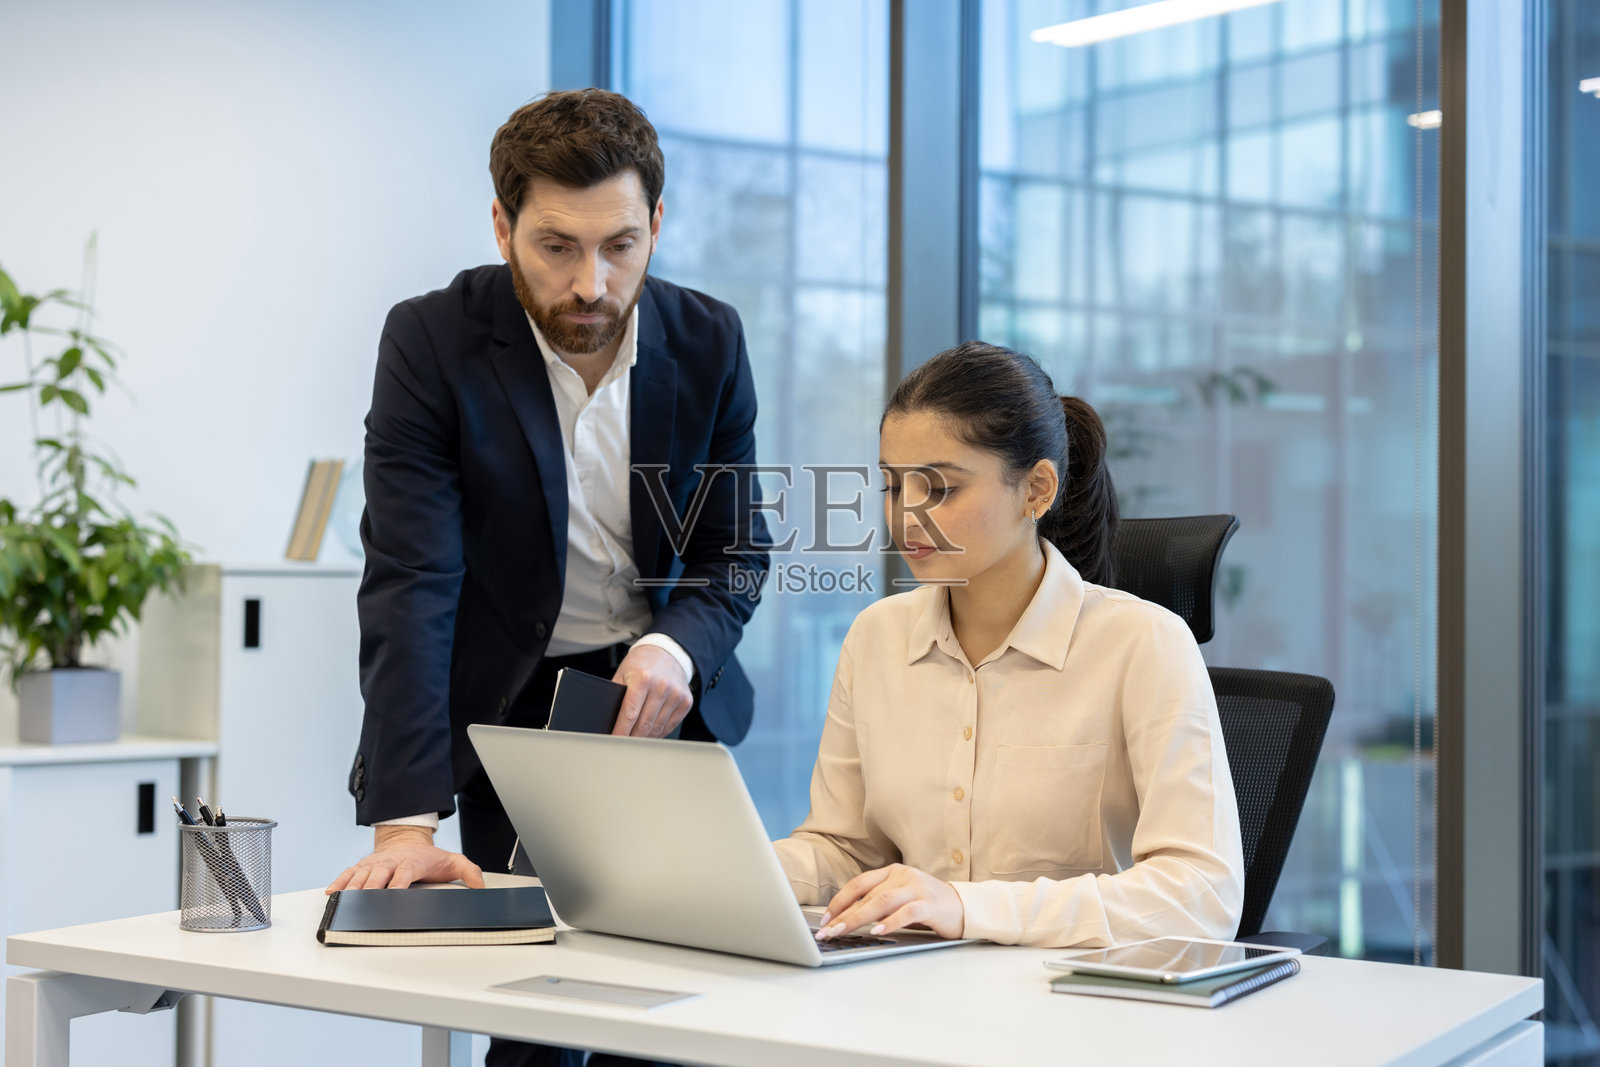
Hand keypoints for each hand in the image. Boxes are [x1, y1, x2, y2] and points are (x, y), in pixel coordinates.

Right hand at [325, 825, 484, 892]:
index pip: (404, 873)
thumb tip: (481, 886)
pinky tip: (332, 894)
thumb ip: (469, 871)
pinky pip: (349, 874)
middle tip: (363, 905)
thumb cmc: (430, 857)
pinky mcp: (364, 866)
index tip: (392, 895)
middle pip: (378, 875)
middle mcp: (391, 861)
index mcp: (412, 862)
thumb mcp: (453, 861)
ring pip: (361, 875)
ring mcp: (376, 863)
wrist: (409, 841)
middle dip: (371, 890)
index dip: (397, 884)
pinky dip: (340, 883)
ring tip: (344, 903)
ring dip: (352, 889)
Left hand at [611, 643, 691, 737]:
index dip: (621, 731)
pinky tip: (650, 733)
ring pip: (657, 728)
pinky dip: (659, 733)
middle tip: (622, 743)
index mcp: (643, 678)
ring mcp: (676, 695)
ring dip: (644, 737)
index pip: (630, 713)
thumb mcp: (623, 673)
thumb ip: (616, 694)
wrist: (667, 652)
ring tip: (635, 738)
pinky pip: (670, 726)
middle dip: (631, 737)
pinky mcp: (685, 701)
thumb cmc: (642, 663)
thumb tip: (609, 719)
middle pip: (644, 724)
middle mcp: (661, 686)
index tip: (615, 740)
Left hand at [814, 864, 964, 940]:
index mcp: (892, 872)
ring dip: (859, 918)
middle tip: (827, 931)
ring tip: (843, 931)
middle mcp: (903, 876)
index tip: (825, 919)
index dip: (839, 901)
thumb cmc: (928, 906)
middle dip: (843, 914)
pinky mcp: (931, 904)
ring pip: (882, 901)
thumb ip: (879, 903)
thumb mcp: (900, 898)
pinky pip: (907, 912)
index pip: (859, 884)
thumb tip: (846, 919)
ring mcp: (917, 888)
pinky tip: (877, 932)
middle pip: (867, 895)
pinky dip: (890, 922)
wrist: (964, 907)